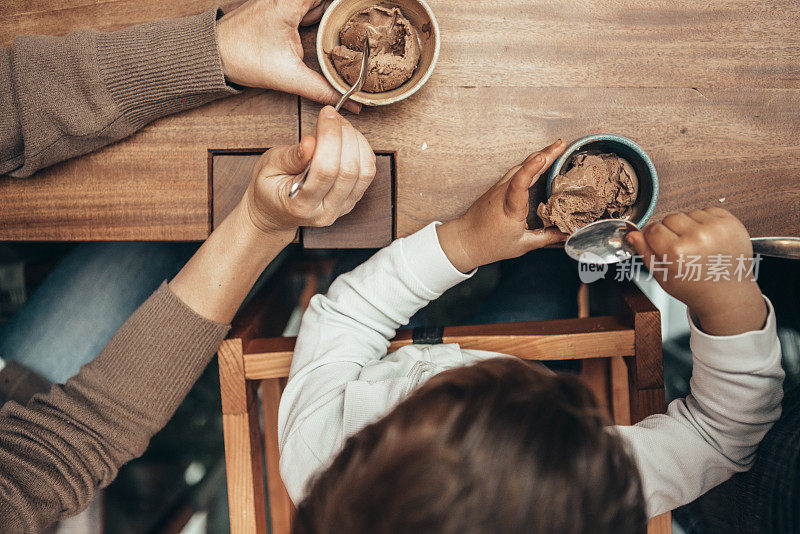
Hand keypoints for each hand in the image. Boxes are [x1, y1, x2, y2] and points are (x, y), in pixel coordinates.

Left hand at [215, 0, 359, 112]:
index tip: (363, 8)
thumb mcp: (289, 77)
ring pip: (317, 1)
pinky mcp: (279, 7)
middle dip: (341, 9)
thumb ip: (322, 90)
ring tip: (353, 18)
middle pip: (325, 1)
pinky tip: (331, 24)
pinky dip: (319, 12)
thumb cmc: (243, 58)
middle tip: (362, 16)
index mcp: (291, 2)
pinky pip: (307, 6)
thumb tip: (349, 104)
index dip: (345, 4)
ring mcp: (283, 0)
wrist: (212, 54)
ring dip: (331, 10)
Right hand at [240, 106, 375, 236]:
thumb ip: (290, 156)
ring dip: (357, 141)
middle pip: (349, 170)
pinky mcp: (353, 199)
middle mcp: (326, 211)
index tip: (326, 113)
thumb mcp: (269, 167)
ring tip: (340, 126)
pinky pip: (368, 173)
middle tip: (332, 116)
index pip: (325, 170)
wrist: (276, 212)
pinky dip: (362, 150)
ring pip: (365, 171)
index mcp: (300, 205)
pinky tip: (347, 138)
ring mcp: (343, 208)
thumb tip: (311, 142)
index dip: (330, 137)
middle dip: (344, 135)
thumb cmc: (269, 187)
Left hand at [437, 140, 568, 272]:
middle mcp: (503, 192)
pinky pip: (516, 171)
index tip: (542, 157)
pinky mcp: (498, 186)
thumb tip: (566, 234)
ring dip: (538, 155)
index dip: (531, 168)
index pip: (520, 183)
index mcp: (510, 208)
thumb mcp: (521, 245)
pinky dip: (530, 163)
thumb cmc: (490, 243)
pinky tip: (540, 160)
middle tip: (562, 144)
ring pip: (520, 166)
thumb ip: (546, 238)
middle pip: (523, 167)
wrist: (465, 240)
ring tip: (556, 148)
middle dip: (544, 154)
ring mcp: (499, 187)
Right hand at [627, 207, 766, 335]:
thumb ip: (645, 252)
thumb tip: (633, 234)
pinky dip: (704, 222)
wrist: (728, 294)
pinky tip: (707, 239)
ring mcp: (716, 228)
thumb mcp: (662, 276)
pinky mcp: (730, 223)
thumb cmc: (696, 288)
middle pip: (669, 218)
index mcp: (677, 252)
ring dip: (688, 225)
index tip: (658, 244)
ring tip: (696, 245)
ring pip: (688, 213)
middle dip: (670, 230)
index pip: (653, 228)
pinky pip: (707, 211)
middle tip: (680, 248)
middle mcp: (697, 237)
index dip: (653, 237)